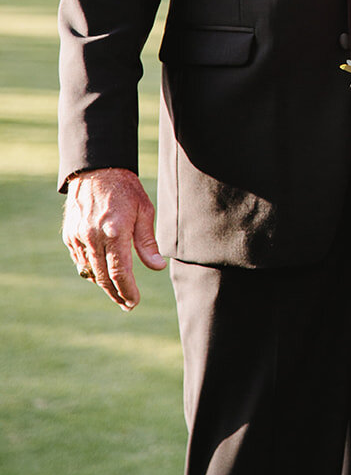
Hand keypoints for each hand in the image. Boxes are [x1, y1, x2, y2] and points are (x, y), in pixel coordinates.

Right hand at [62, 168, 167, 309]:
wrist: (97, 170)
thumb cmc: (126, 189)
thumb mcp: (144, 211)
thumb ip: (148, 242)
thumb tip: (157, 267)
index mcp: (115, 231)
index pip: (120, 272)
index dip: (128, 290)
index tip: (134, 301)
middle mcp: (93, 236)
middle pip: (103, 277)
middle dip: (116, 294)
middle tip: (127, 305)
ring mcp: (79, 237)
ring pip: (89, 272)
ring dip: (103, 285)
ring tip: (118, 292)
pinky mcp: (70, 235)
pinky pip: (80, 261)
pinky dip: (91, 271)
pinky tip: (102, 275)